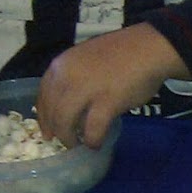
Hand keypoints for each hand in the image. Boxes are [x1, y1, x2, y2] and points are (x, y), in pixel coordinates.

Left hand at [35, 23, 187, 148]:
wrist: (148, 48)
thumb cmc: (122, 52)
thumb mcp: (86, 59)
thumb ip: (74, 77)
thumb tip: (72, 102)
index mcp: (61, 65)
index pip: (43, 95)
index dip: (43, 117)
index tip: (48, 131)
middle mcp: (68, 77)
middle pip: (53, 112)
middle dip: (57, 131)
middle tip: (65, 142)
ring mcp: (87, 89)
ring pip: (66, 122)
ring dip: (70, 138)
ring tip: (80, 145)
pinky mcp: (107, 102)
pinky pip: (93, 129)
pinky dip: (92, 140)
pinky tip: (96, 144)